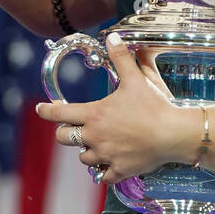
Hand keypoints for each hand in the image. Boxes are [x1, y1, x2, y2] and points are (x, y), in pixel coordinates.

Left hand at [34, 33, 192, 183]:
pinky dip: (104, 171)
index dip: (46, 110)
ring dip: (87, 151)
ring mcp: (106, 156)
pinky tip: (109, 165)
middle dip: (65, 132)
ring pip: (83, 158)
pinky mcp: (120, 171)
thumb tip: (111, 37)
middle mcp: (94, 137)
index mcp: (94, 115)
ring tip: (97, 144)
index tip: (41, 109)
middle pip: (63, 138)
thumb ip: (121, 57)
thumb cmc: (154, 106)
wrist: (174, 134)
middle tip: (73, 128)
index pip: (59, 113)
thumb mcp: (136, 78)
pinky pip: (103, 176)